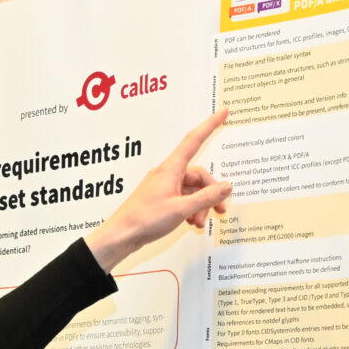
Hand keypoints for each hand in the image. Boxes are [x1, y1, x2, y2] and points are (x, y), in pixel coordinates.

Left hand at [83, 107, 232, 271]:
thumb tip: (226, 186)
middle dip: (210, 194)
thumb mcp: (182, 209)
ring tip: (200, 223)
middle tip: (220, 210)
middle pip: (198, 176)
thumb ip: (206, 197)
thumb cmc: (145, 219)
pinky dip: (190, 209)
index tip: (223, 112)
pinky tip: (191, 223)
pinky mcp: (161, 199)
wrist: (121, 236)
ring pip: (192, 190)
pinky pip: (183, 198)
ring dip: (200, 206)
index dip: (210, 125)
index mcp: (171, 168)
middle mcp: (167, 174)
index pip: (194, 140)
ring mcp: (164, 186)